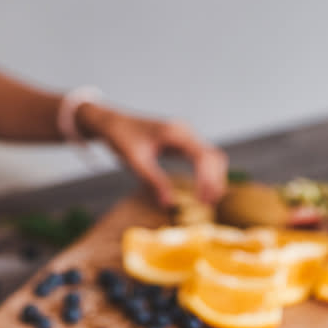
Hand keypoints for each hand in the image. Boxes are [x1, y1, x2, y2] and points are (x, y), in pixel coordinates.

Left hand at [77, 104, 227, 207]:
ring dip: (213, 177)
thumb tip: (169, 204)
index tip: (203, 200)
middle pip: (213, 156)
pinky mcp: (183, 141)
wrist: (113, 123)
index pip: (203, 157)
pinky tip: (202, 189)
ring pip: (211, 156)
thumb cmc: (122, 138)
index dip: (207, 179)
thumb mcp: (136, 161)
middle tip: (208, 204)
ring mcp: (185, 135)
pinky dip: (206, 173)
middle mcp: (185, 131)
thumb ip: (153, 181)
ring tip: (208, 201)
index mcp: (175, 133)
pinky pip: (202, 157)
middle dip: (214, 180)